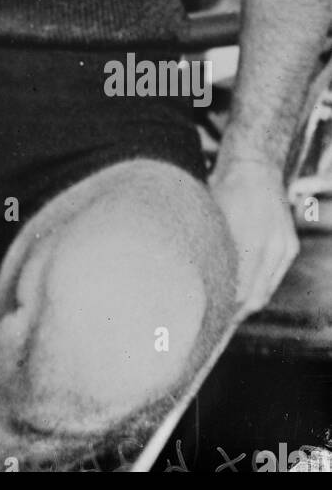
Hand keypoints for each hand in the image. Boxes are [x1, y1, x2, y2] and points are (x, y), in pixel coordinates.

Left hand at [209, 156, 298, 316]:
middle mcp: (270, 246)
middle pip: (254, 296)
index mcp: (248, 241)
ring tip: (226, 313)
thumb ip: (211, 252)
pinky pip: (273, 277)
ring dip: (247, 303)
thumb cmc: (222, 189)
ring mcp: (283, 247)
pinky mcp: (289, 245)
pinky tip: (244, 295)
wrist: (253, 166)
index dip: (223, 308)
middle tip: (214, 323)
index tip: (206, 318)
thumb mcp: (210, 219)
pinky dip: (259, 287)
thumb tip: (200, 283)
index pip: (237, 290)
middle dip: (234, 312)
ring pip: (265, 289)